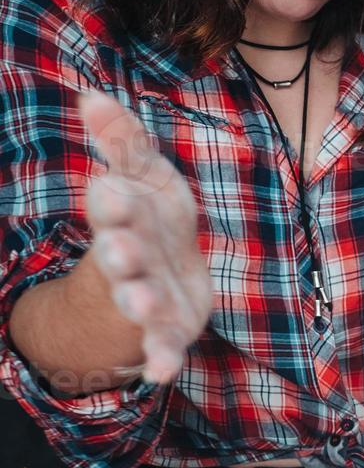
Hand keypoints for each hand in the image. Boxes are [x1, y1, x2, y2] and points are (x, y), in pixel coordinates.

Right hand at [77, 91, 211, 383]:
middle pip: (121, 256)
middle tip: (120, 249)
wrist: (162, 279)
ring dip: (138, 301)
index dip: (115, 200)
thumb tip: (93, 95)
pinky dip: (160, 359)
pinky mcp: (166, 331)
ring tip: (142, 302)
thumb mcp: (143, 178)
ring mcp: (146, 297)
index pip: (115, 206)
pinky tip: (161, 372)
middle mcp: (129, 259)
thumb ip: (123, 142)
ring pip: (138, 301)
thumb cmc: (150, 221)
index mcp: (125, 218)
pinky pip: (162, 348)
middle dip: (121, 251)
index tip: (111, 189)